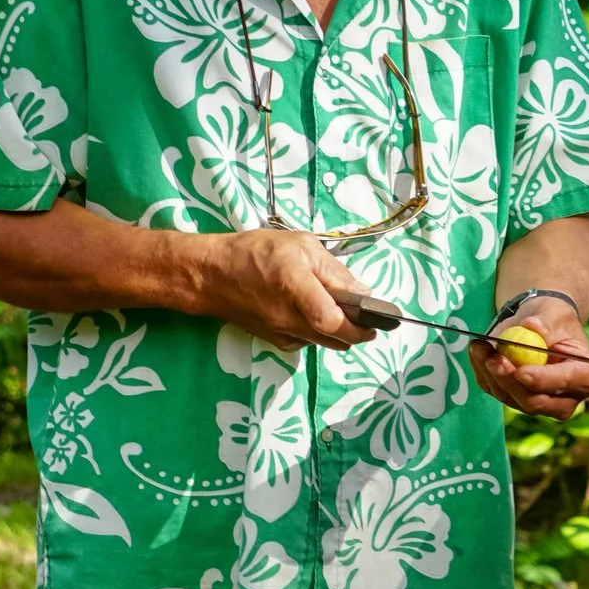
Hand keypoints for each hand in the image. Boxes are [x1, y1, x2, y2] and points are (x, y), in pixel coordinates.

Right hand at [186, 229, 377, 353]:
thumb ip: (333, 270)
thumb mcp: (299, 245)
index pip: (331, 319)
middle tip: (369, 320)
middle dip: (358, 332)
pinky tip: (314, 315)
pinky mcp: (275, 341)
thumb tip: (363, 291)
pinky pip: (308, 342)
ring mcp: (281, 332)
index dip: (359, 324)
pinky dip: (319, 333)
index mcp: (294, 285)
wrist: (212, 275)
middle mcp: (288, 316)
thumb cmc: (255, 252)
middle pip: (336, 339)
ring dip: (340, 334)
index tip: (376, 318)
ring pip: (325, 344)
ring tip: (343, 313)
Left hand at [469, 293, 588, 417]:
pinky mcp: (514, 399)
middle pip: (535, 402)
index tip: (521, 371)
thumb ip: (545, 321)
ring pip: (510, 398)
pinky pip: (494, 390)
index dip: (542, 381)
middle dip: (511, 382)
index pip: (565, 383)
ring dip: (490, 373)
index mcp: (587, 377)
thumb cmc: (553, 318)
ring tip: (480, 345)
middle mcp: (565, 398)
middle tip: (494, 359)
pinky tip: (479, 350)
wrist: (537, 325)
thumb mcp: (554, 312)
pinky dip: (482, 371)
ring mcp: (538, 403)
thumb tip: (532, 327)